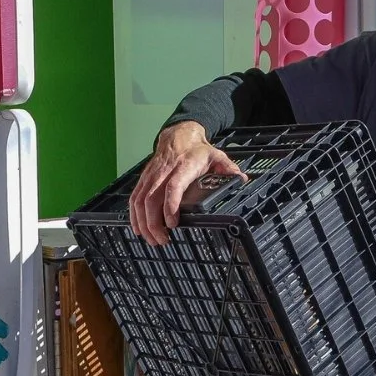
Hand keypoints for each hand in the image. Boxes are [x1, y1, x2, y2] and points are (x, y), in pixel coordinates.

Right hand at [128, 122, 246, 245]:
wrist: (178, 135)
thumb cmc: (196, 150)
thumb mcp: (217, 155)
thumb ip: (228, 168)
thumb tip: (241, 180)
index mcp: (183, 167)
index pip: (173, 187)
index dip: (170, 206)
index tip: (172, 224)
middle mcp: (164, 172)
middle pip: (152, 199)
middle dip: (154, 223)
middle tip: (163, 240)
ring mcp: (151, 176)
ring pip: (140, 201)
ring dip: (143, 222)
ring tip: (152, 239)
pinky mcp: (144, 179)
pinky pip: (134, 198)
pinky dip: (134, 215)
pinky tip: (139, 229)